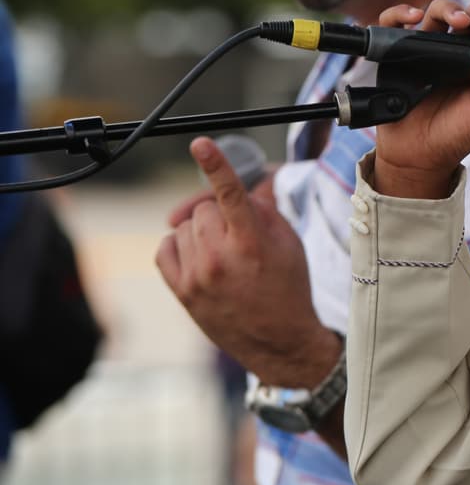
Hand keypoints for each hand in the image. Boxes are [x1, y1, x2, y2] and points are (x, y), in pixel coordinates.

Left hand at [156, 137, 338, 386]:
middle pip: (203, 208)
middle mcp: (221, 257)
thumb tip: (243, 185)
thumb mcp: (289, 243)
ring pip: (183, 226)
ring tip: (222, 251)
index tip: (200, 143)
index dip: (216, 165)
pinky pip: (165, 248)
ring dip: (200, 231)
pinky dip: (179, 246)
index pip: (231, 193)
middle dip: (218, 213)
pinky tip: (200, 258)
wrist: (279, 341)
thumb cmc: (289, 287)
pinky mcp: (181, 291)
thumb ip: (264, 209)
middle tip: (236, 231)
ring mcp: (197, 276)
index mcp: (252, 242)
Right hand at [371, 0, 469, 198]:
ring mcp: (428, 47)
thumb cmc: (456, 134)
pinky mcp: (398, 52)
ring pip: (438, 12)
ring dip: (450, 9)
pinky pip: (394, 24)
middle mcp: (457, 49)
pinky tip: (413, 18)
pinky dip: (400, 13)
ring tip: (459, 21)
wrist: (419, 155)